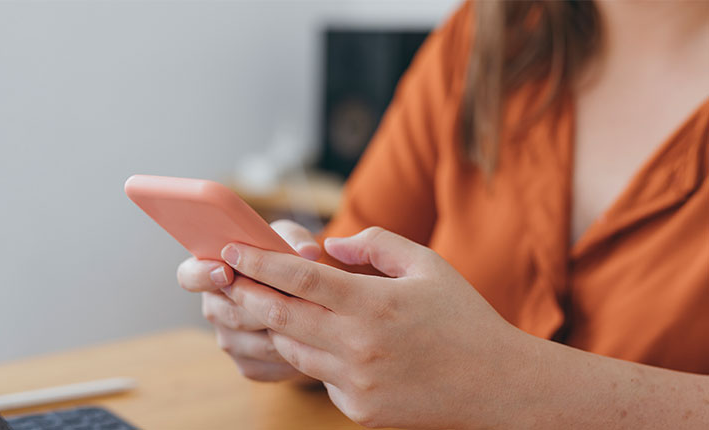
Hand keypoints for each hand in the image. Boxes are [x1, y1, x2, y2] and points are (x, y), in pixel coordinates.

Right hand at [176, 219, 321, 381]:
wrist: (305, 298)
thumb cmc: (287, 258)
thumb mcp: (288, 239)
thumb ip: (294, 239)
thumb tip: (308, 252)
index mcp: (210, 273)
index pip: (189, 276)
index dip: (203, 275)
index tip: (225, 271)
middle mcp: (214, 309)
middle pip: (231, 313)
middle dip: (264, 305)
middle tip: (294, 295)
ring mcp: (229, 341)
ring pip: (255, 342)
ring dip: (284, 330)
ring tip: (312, 315)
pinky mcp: (248, 365)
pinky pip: (269, 364)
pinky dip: (292, 353)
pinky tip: (310, 339)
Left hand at [219, 227, 536, 428]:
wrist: (498, 384)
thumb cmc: (462, 317)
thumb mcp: (427, 264)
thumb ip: (375, 245)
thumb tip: (329, 247)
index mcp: (374, 304)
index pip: (299, 279)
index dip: (258, 262)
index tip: (230, 249)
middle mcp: (359, 346)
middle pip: (280, 316)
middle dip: (246, 293)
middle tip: (227, 277)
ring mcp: (357, 383)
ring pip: (292, 349)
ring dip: (274, 325)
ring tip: (265, 304)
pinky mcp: (359, 410)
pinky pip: (319, 377)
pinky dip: (312, 356)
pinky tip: (325, 342)